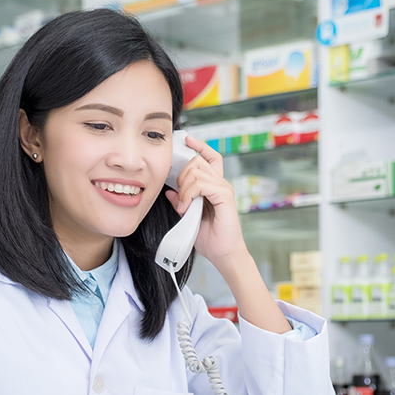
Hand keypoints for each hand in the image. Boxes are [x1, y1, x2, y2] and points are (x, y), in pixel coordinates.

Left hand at [164, 135, 248, 270]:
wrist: (223, 253)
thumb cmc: (209, 237)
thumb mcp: (189, 216)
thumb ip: (181, 201)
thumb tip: (169, 191)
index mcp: (214, 186)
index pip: (209, 157)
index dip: (199, 146)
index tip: (187, 140)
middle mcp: (220, 183)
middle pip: (197, 161)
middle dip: (181, 175)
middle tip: (180, 197)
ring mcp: (223, 188)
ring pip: (196, 170)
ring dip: (184, 187)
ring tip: (183, 206)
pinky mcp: (224, 196)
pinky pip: (201, 184)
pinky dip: (189, 194)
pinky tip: (187, 207)